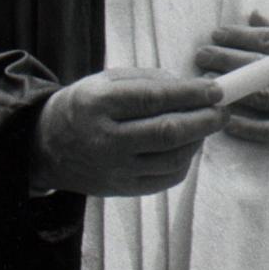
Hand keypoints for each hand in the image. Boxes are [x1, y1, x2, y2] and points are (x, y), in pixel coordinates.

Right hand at [30, 68, 225, 195]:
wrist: (45, 146)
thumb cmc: (84, 105)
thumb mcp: (107, 80)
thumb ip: (149, 80)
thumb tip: (192, 88)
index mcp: (99, 104)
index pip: (154, 99)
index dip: (191, 94)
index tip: (216, 90)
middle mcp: (105, 140)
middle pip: (168, 133)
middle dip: (205, 120)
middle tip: (223, 111)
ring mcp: (114, 169)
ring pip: (173, 158)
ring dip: (198, 141)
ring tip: (206, 125)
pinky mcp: (122, 189)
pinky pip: (166, 178)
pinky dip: (185, 161)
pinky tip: (188, 145)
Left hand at [196, 12, 268, 144]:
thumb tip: (253, 15)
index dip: (240, 36)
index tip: (217, 34)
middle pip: (262, 68)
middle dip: (228, 61)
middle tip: (201, 56)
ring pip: (264, 98)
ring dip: (233, 91)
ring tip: (206, 85)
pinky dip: (250, 127)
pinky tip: (227, 122)